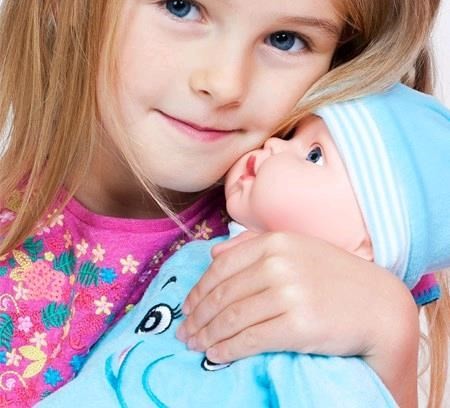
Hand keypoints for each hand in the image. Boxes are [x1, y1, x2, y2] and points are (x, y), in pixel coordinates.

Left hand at [176, 231, 418, 406]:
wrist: (377, 305)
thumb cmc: (335, 276)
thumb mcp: (296, 248)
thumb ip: (253, 245)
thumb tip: (213, 253)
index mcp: (276, 242)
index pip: (222, 266)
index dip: (199, 289)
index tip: (187, 306)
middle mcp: (279, 264)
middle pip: (223, 293)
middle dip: (197, 316)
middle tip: (183, 332)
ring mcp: (289, 294)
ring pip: (232, 317)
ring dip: (207, 334)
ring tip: (194, 345)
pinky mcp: (299, 325)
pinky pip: (251, 339)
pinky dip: (227, 348)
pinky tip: (216, 354)